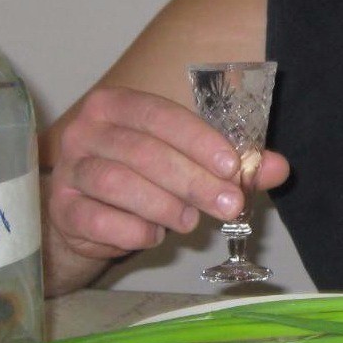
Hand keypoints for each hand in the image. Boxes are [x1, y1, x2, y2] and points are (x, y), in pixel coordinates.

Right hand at [47, 86, 288, 261]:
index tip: (231, 166)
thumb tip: (280, 168)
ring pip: (117, 184)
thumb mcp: (185, 166)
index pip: (158, 115)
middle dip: (191, 181)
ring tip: (188, 223)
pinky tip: (152, 236)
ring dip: (163, 206)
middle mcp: (83, 132)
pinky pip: (98, 220)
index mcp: (114, 106)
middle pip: (142, 152)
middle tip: (227, 206)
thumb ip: (228, 165)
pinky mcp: (62, 210)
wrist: (85, 219)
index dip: (197, 140)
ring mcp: (68, 171)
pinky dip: (132, 232)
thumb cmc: (139, 183)